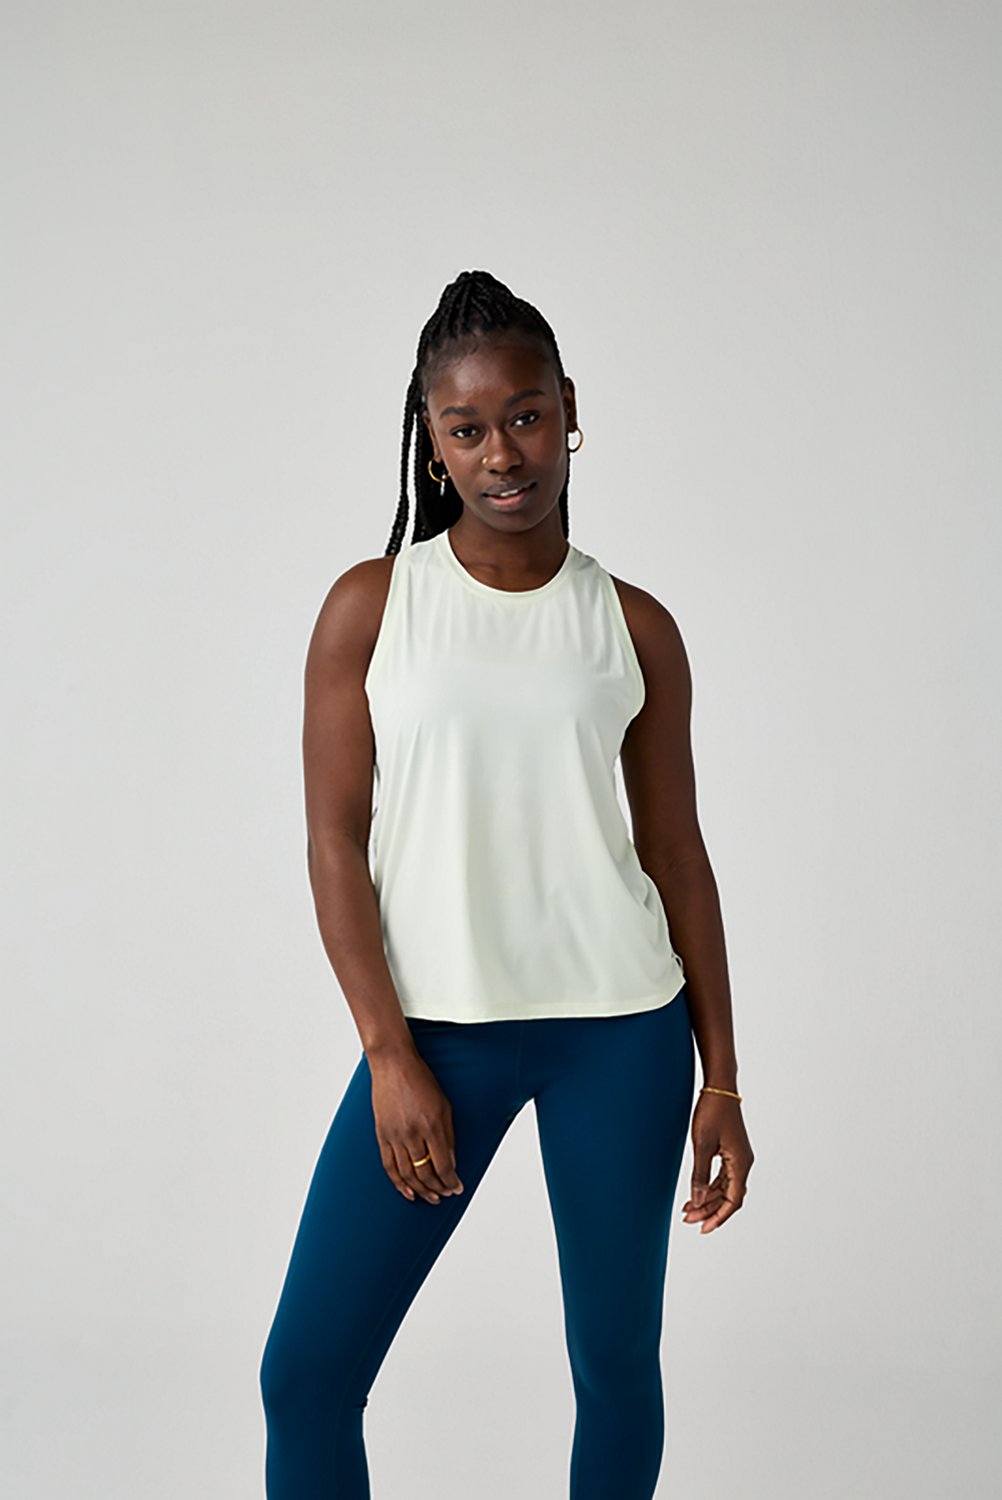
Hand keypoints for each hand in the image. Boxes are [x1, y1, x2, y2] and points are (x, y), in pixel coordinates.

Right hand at [369, 1050, 464, 1204]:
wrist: (393, 1065)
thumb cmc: (421, 1080)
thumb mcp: (444, 1105)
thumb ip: (448, 1136)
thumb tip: (451, 1162)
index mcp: (431, 1125)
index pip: (443, 1165)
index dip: (451, 1181)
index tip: (457, 1188)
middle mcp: (412, 1134)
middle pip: (425, 1173)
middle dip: (438, 1188)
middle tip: (446, 1195)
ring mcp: (395, 1136)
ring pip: (407, 1174)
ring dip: (421, 1190)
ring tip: (431, 1197)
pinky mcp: (382, 1135)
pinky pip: (389, 1166)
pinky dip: (399, 1183)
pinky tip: (408, 1192)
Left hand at [681, 1091, 752, 1233]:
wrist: (719, 1088)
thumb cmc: (712, 1112)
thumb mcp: (702, 1145)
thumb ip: (700, 1175)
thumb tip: (697, 1201)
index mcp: (741, 1163)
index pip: (733, 1200)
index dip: (718, 1216)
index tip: (704, 1229)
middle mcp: (743, 1163)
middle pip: (728, 1196)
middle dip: (708, 1209)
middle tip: (688, 1219)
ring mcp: (738, 1157)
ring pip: (724, 1187)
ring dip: (707, 1199)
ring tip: (687, 1209)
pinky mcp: (731, 1151)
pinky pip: (722, 1176)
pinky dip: (709, 1186)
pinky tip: (695, 1192)